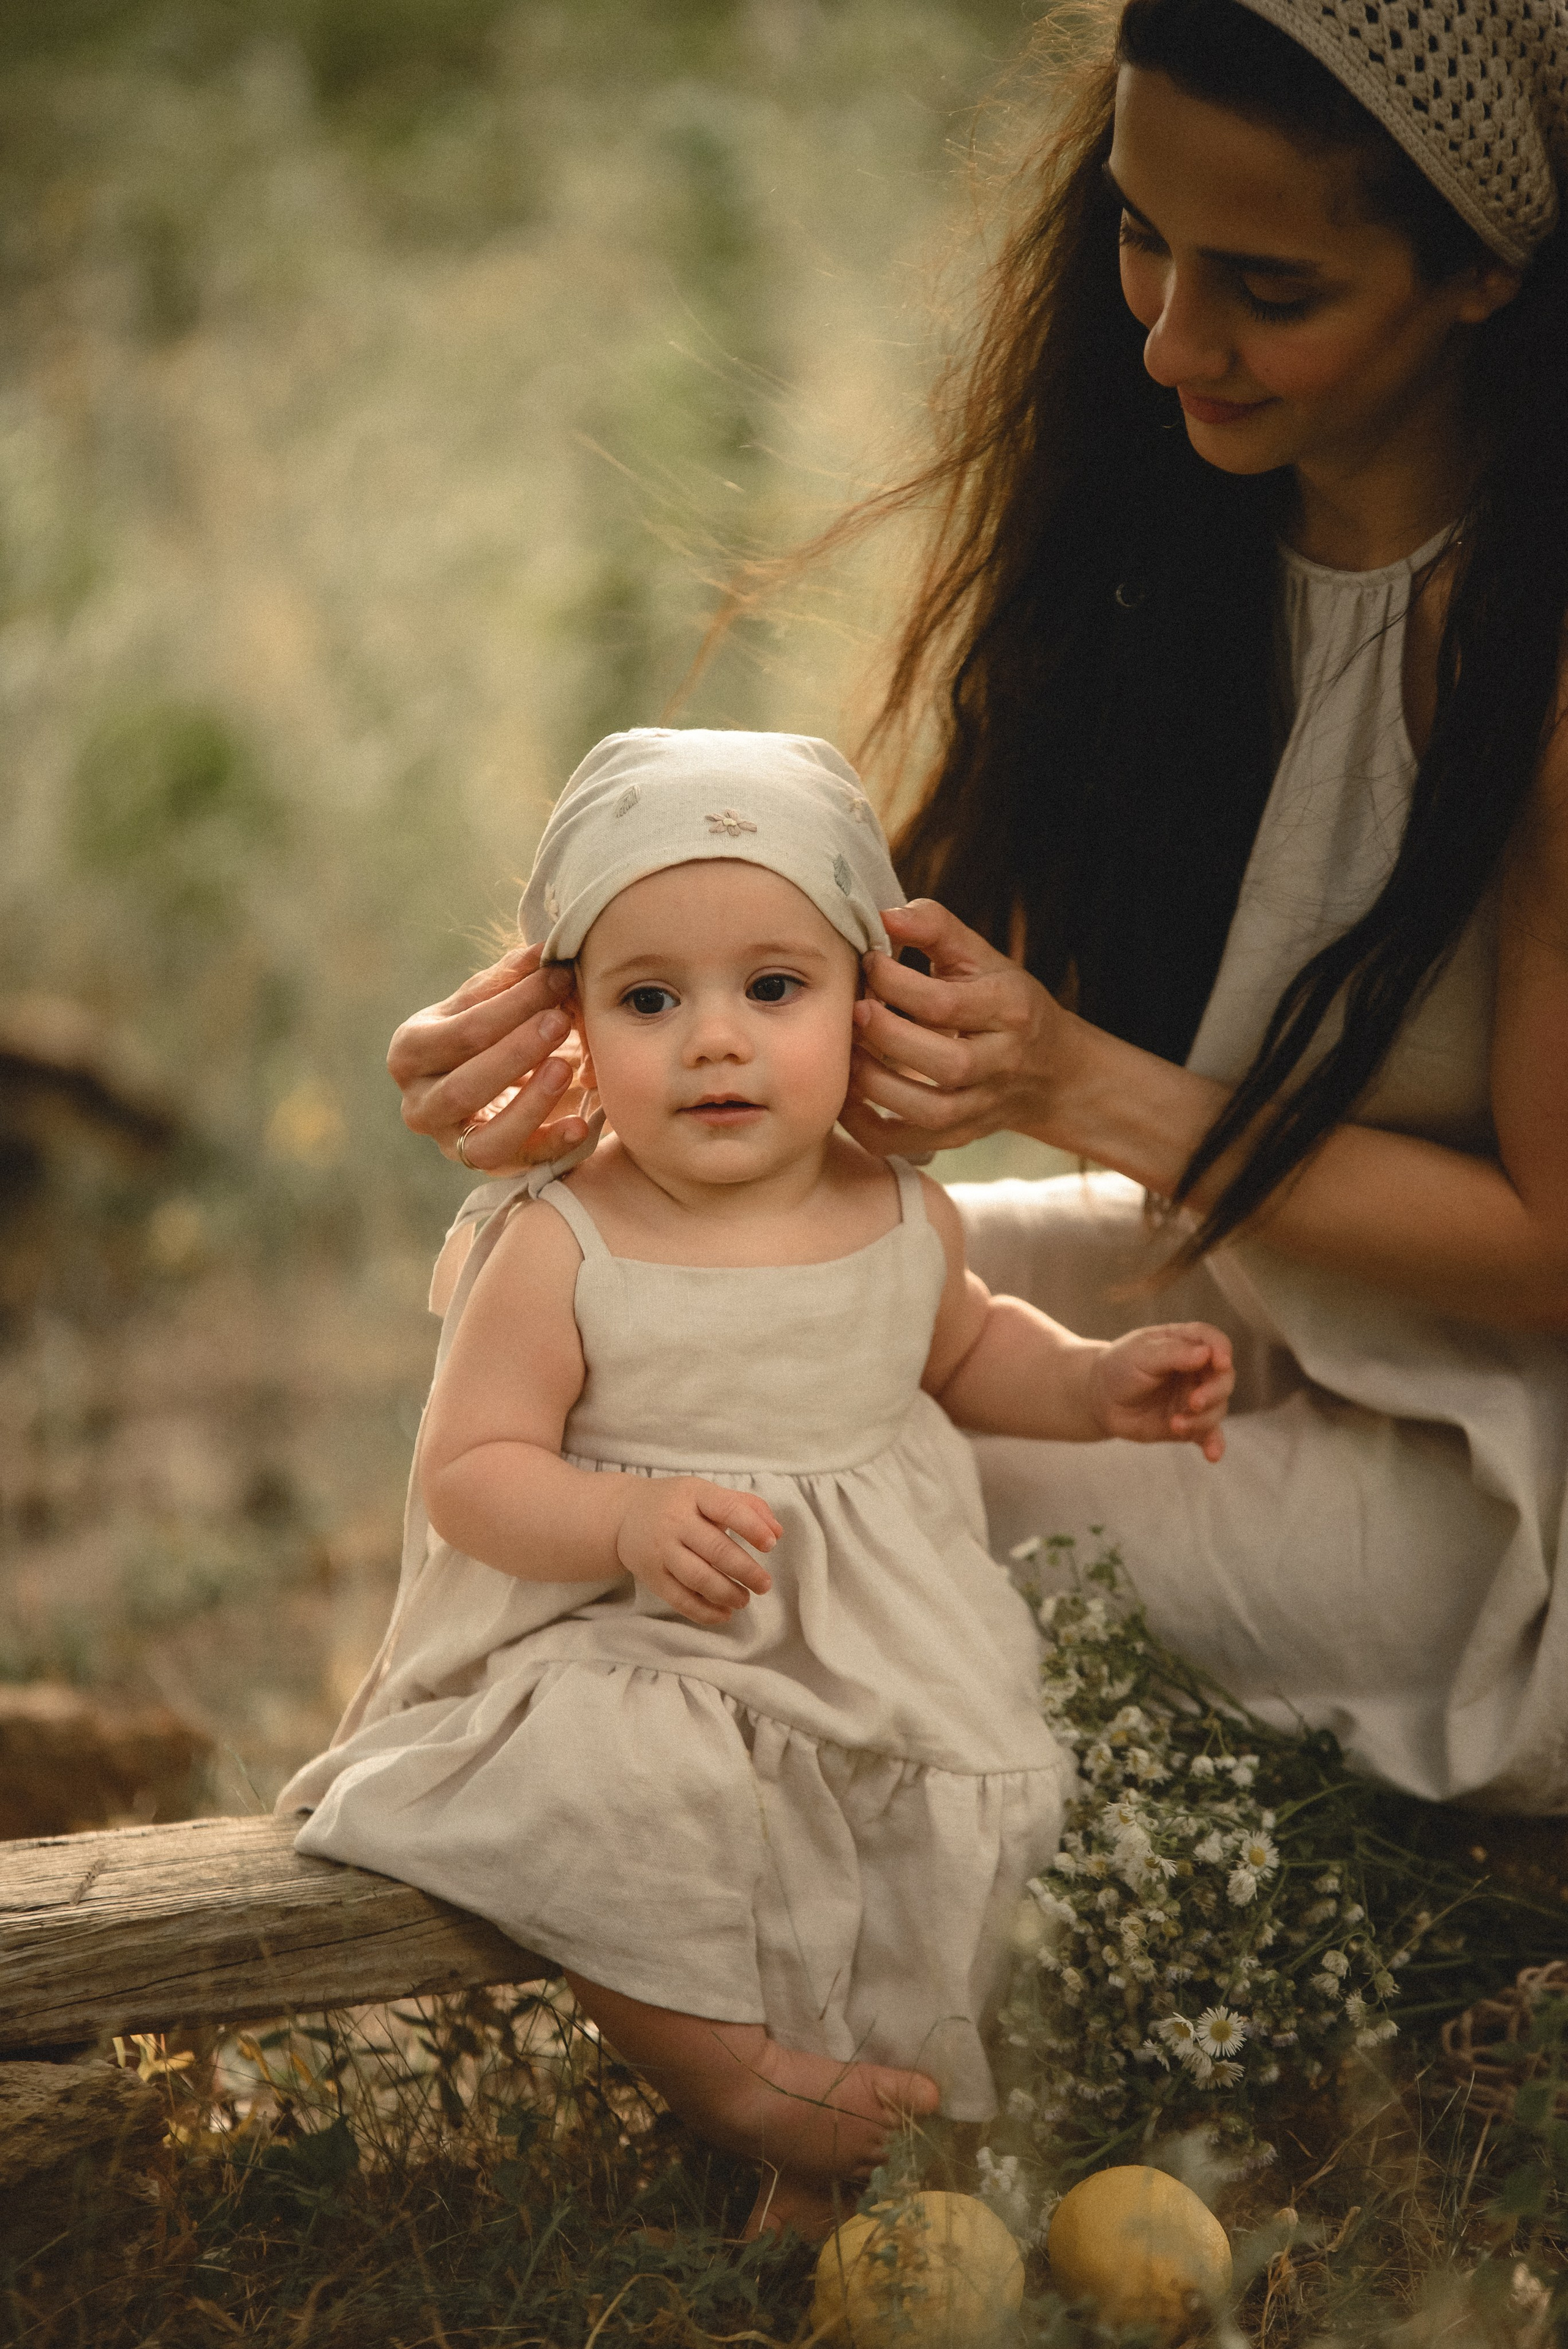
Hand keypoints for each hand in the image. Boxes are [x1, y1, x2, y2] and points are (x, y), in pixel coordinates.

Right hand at [388, 944, 594, 1175]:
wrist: (480, 1082)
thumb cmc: (483, 1033)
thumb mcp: (488, 1002)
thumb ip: (512, 978)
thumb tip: (544, 950)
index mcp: (411, 1051)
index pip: (464, 1030)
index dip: (513, 1005)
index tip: (560, 977)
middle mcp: (418, 1103)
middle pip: (466, 1085)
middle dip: (517, 1052)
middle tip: (561, 1020)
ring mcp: (447, 1142)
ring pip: (484, 1138)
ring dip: (529, 1104)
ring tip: (567, 1069)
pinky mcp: (481, 1167)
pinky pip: (516, 1165)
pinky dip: (550, 1146)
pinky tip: (582, 1124)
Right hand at [616, 1478, 782, 1626]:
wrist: (624, 1515)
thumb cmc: (678, 1503)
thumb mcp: (707, 1493)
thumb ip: (747, 1507)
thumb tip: (777, 1532)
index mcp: (694, 1495)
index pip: (727, 1509)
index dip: (752, 1527)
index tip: (771, 1544)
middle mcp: (675, 1522)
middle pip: (715, 1549)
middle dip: (745, 1570)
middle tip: (765, 1584)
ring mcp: (661, 1551)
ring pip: (698, 1578)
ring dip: (727, 1593)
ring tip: (745, 1599)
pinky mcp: (652, 1576)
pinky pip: (680, 1599)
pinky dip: (705, 1611)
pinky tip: (724, 1613)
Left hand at [842, 900, 1066, 1157]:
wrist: (1050, 1069)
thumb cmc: (1004, 1002)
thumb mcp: (981, 958)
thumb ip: (937, 929)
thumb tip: (886, 916)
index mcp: (1010, 1010)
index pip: (949, 1003)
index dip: (898, 983)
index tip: (868, 963)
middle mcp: (1002, 1063)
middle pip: (947, 1063)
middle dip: (889, 1037)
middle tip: (853, 1010)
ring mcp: (983, 1106)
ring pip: (930, 1111)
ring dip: (876, 1085)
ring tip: (847, 1053)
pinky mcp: (961, 1135)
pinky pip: (910, 1143)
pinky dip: (871, 1128)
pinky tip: (847, 1099)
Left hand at [1090, 1323, 1234, 1461]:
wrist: (1101, 1400)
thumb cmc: (1119, 1368)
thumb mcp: (1140, 1354)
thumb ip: (1173, 1353)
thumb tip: (1206, 1353)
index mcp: (1185, 1343)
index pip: (1214, 1341)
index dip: (1222, 1350)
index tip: (1221, 1363)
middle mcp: (1196, 1370)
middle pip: (1223, 1377)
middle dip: (1214, 1391)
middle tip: (1194, 1402)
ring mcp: (1195, 1397)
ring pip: (1218, 1407)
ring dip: (1203, 1418)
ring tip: (1176, 1424)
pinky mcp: (1191, 1424)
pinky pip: (1210, 1435)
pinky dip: (1214, 1444)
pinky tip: (1213, 1455)